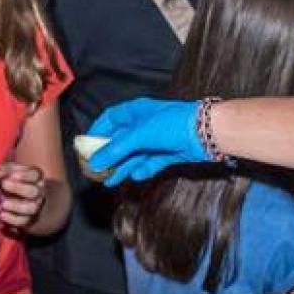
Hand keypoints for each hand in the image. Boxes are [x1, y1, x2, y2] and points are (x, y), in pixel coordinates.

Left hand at [0, 162, 46, 231]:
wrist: (15, 198)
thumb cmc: (10, 179)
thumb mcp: (8, 171)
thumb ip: (2, 170)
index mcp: (36, 177)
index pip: (34, 174)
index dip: (24, 175)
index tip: (12, 174)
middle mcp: (38, 191)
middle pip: (34, 191)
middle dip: (19, 188)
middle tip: (4, 184)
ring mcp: (35, 206)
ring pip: (30, 208)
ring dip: (16, 206)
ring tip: (2, 204)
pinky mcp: (28, 219)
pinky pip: (23, 221)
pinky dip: (12, 219)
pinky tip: (1, 214)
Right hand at [85, 98, 204, 184]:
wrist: (207, 133)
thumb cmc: (173, 124)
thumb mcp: (139, 135)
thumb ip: (116, 149)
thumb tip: (96, 161)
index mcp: (135, 112)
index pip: (110, 119)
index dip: (97, 132)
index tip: (86, 146)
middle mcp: (145, 124)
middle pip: (120, 141)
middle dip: (109, 156)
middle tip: (97, 171)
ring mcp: (157, 139)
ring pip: (134, 155)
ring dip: (122, 167)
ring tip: (110, 181)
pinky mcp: (169, 152)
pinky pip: (150, 163)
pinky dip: (142, 170)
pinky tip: (134, 177)